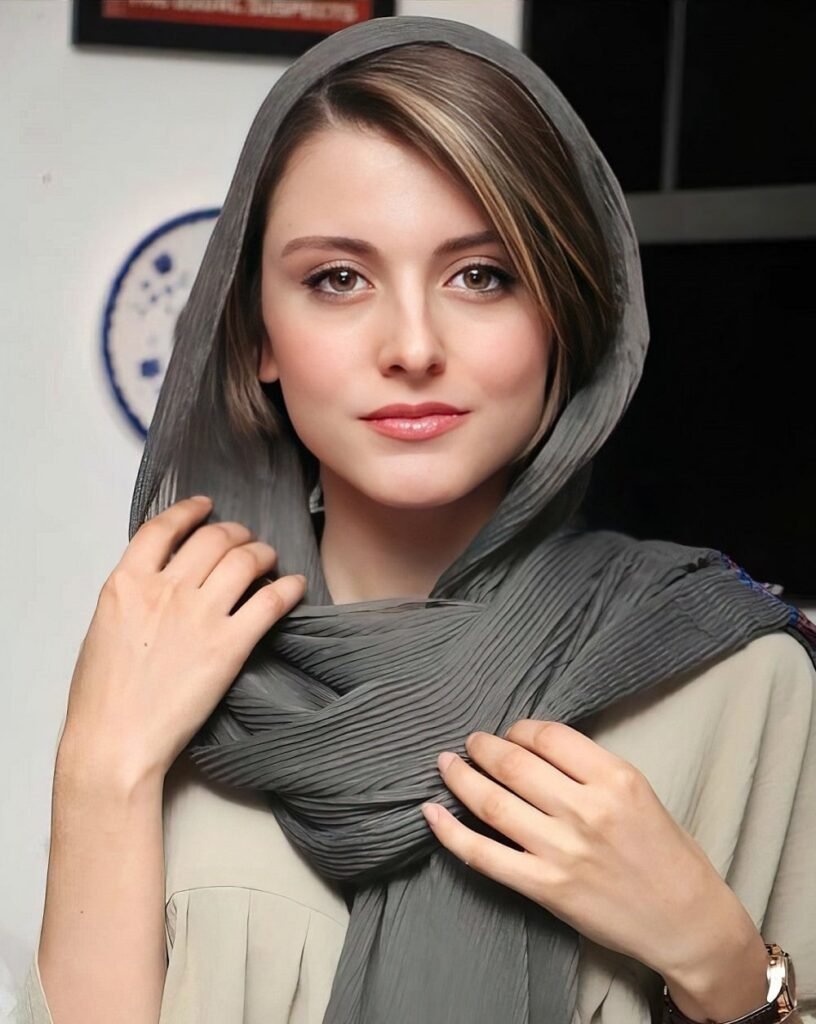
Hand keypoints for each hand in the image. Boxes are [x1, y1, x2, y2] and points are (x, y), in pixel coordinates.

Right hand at [59, 496, 305, 787]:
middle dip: (235, 532)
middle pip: (213, 538)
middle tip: (245, 539)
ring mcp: (200, 615)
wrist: (115, 742)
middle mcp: (166, 589)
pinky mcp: (230, 645)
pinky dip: (287, 587)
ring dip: (262, 553)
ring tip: (268, 559)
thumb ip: (133, 595)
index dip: (191, 510)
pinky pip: (270, 601)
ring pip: (244, 561)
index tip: (206, 506)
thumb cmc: (102, 696)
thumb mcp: (103, 628)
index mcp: (126, 583)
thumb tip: (161, 580)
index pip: (164, 527)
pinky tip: (294, 585)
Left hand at [421, 720, 758, 988]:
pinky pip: (483, 855)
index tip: (511, 732)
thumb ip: (589, 769)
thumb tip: (533, 748)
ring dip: (460, 777)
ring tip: (446, 764)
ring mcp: (562, 851)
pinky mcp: (545, 888)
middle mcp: (586, 810)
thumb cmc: (667, 854)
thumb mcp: (639, 792)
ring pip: (491, 802)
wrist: (687, 923)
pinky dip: (450, 832)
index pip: (548, 736)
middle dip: (483, 747)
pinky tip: (431, 813)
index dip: (519, 729)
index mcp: (615, 779)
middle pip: (514, 763)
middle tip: (471, 742)